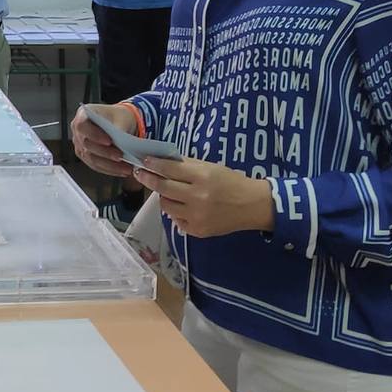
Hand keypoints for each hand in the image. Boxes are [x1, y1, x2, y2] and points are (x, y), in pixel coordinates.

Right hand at [71, 103, 136, 177]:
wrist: (118, 122)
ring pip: (91, 158)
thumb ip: (119, 128)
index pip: (82, 126)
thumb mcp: (121, 117)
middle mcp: (78, 131)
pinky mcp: (85, 156)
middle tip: (120, 156)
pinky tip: (121, 170)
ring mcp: (80, 145)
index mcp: (83, 114)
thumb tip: (121, 143)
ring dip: (109, 165)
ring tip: (125, 167)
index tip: (109, 141)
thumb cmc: (117, 116)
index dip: (94, 134)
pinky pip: (95, 165)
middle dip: (105, 153)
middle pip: (87, 145)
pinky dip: (109, 169)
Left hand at [133, 157, 273, 237]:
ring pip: (166, 205)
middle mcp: (197, 197)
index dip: (154, 164)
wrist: (252, 206)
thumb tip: (162, 160)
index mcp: (202, 177)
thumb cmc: (231, 182)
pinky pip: (176, 220)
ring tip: (169, 191)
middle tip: (140, 173)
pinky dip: (176, 212)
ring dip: (164, 196)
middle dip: (148, 179)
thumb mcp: (211, 167)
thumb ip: (187, 165)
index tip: (144, 161)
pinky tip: (183, 206)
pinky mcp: (197, 231)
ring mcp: (196, 216)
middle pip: (163, 188)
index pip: (170, 169)